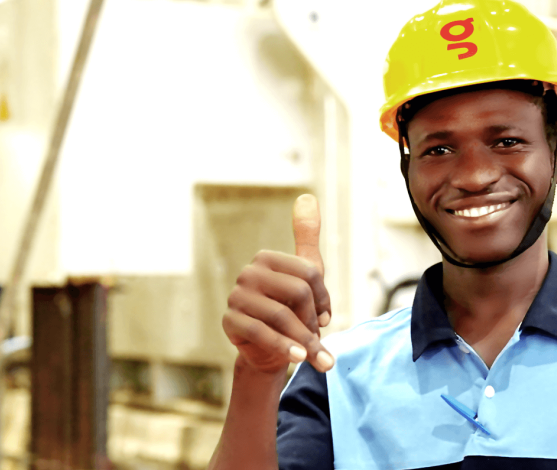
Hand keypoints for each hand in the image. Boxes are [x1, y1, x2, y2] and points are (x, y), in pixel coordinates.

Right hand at [222, 194, 334, 373]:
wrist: (268, 351)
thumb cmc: (290, 310)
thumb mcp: (305, 273)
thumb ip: (306, 236)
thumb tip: (307, 196)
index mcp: (267, 258)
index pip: (309, 273)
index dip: (324, 298)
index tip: (327, 318)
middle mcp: (248, 273)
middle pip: (298, 293)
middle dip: (313, 319)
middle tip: (317, 338)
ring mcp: (236, 296)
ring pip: (281, 315)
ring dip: (304, 340)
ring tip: (318, 358)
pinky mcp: (229, 321)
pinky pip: (261, 333)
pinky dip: (284, 348)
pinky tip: (299, 360)